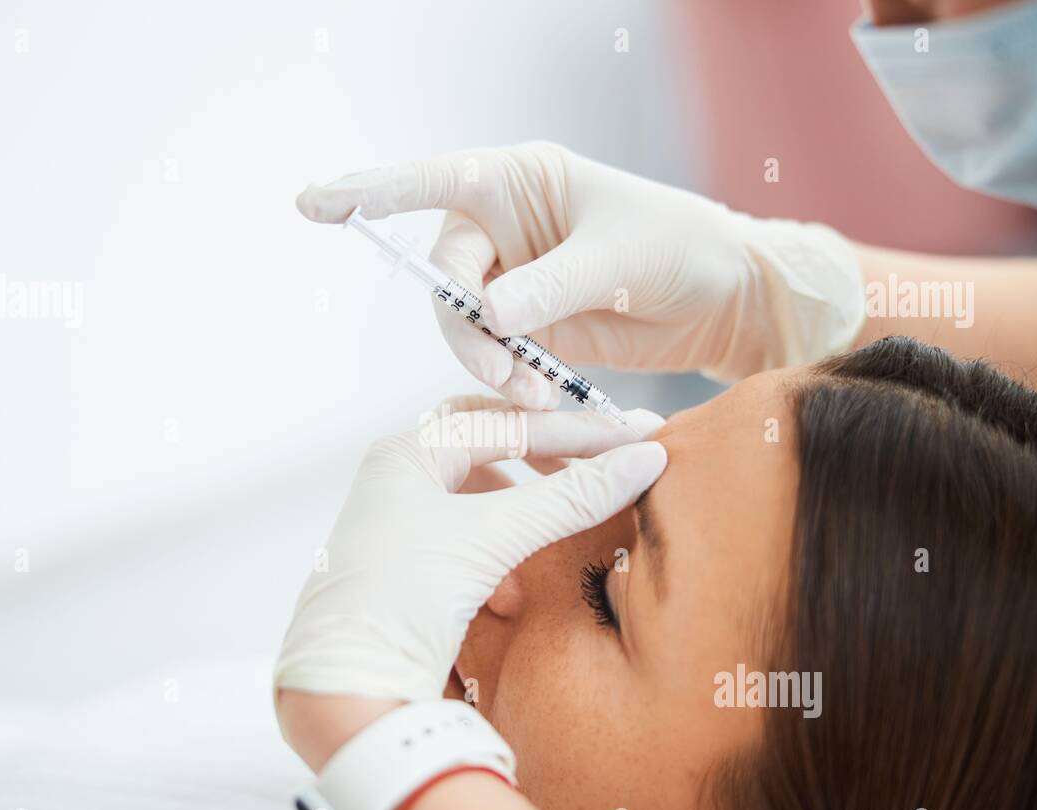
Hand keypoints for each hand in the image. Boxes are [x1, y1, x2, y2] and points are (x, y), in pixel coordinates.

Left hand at [274, 400, 666, 719]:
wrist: (345, 690)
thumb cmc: (402, 599)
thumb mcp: (492, 538)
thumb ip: (570, 497)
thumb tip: (645, 460)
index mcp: (407, 453)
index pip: (508, 423)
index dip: (580, 433)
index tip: (637, 437)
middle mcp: (398, 479)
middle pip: (491, 447)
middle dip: (548, 460)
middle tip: (602, 465)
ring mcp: (399, 525)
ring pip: (480, 498)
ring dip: (524, 514)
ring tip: (561, 530)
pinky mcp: (408, 569)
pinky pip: (468, 541)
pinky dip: (499, 557)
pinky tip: (510, 596)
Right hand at [296, 142, 863, 403]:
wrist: (721, 297)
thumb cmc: (678, 246)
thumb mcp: (619, 257)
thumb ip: (553, 284)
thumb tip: (489, 314)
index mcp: (517, 182)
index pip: (432, 182)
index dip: (371, 191)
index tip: (315, 203)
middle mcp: (504, 230)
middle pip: (445, 277)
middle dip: (467, 329)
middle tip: (507, 372)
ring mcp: (513, 282)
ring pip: (464, 327)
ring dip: (488, 364)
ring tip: (531, 394)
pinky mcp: (529, 330)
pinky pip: (495, 357)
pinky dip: (508, 383)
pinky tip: (539, 401)